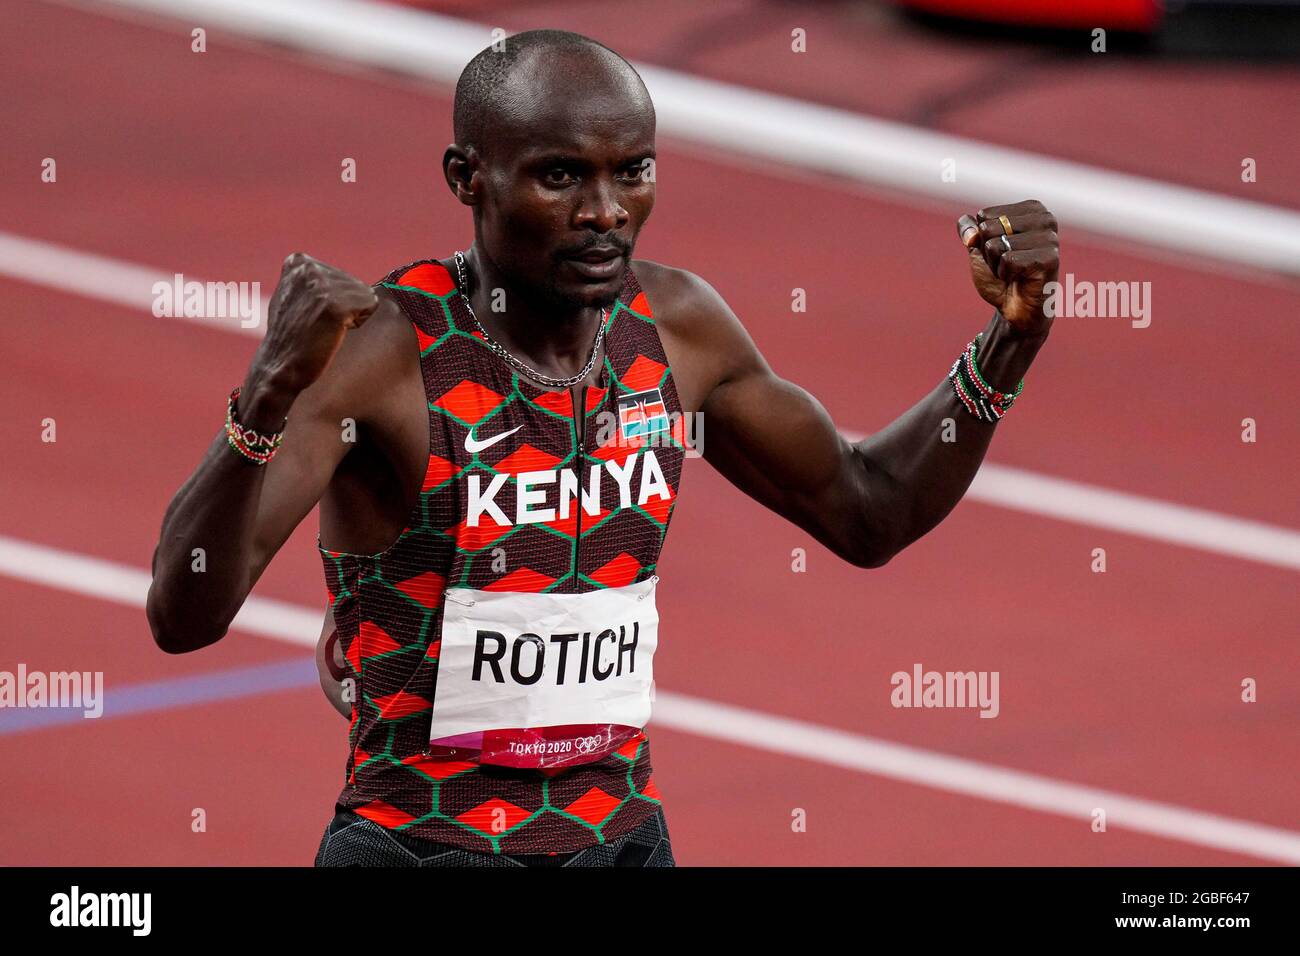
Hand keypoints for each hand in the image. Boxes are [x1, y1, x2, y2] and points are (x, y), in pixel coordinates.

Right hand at [249, 252, 379, 398]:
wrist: (280, 367)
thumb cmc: (293, 337)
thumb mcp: (298, 296)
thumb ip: (317, 281)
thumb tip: (355, 282)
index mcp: (298, 261)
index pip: (343, 276)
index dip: (335, 300)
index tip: (311, 313)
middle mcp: (308, 267)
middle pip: (356, 284)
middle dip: (346, 307)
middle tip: (318, 324)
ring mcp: (321, 285)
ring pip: (365, 295)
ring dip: (351, 316)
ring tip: (323, 328)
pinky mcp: (335, 304)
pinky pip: (370, 306)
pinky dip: (357, 323)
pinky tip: (332, 331)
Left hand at [957, 200, 1059, 334]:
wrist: (1014, 308)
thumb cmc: (1000, 276)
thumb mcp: (978, 249)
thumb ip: (969, 230)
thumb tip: (971, 232)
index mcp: (1032, 208)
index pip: (985, 215)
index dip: (983, 239)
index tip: (1001, 252)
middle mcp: (1045, 218)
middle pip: (989, 228)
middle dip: (989, 253)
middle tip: (1007, 264)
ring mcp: (1050, 238)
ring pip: (997, 245)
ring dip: (997, 265)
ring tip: (1013, 272)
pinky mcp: (1050, 258)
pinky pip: (1009, 260)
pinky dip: (1005, 274)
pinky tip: (1020, 279)